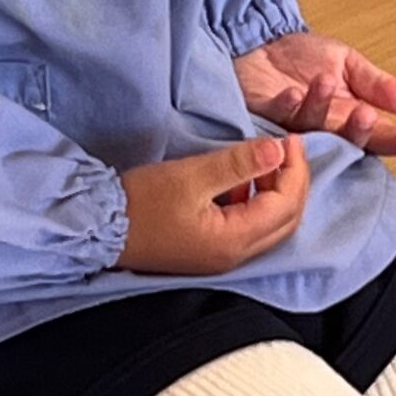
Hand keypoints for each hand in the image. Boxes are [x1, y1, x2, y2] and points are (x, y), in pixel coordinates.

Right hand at [116, 136, 310, 275]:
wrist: (101, 230)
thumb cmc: (142, 202)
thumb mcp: (191, 176)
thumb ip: (238, 163)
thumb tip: (278, 149)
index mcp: (234, 240)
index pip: (285, 205)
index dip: (295, 170)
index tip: (290, 139)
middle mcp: (235, 255)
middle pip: (286, 220)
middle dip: (294, 182)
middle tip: (288, 149)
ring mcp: (223, 257)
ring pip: (271, 226)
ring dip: (276, 193)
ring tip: (264, 162)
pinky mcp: (211, 252)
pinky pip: (250, 229)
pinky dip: (256, 204)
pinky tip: (239, 183)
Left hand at [234, 31, 395, 157]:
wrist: (257, 41)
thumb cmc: (300, 57)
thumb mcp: (348, 63)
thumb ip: (379, 85)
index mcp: (349, 116)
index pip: (381, 135)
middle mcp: (324, 127)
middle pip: (348, 140)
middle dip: (358, 129)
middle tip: (366, 114)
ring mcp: (295, 126)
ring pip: (314, 126)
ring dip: (321, 105)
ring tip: (324, 81)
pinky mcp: (266, 118)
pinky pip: (279, 115)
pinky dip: (288, 103)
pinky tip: (293, 92)